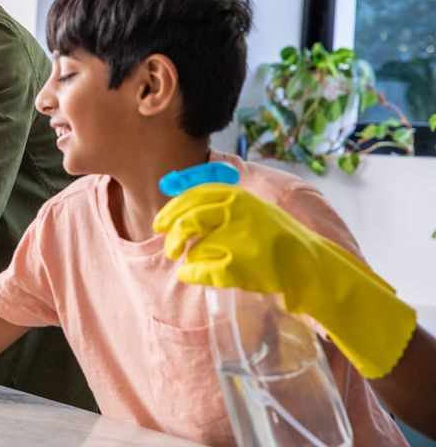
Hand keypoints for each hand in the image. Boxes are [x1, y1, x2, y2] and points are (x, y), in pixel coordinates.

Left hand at [153, 183, 415, 378]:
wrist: (313, 266)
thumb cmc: (279, 239)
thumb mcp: (253, 210)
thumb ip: (223, 204)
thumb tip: (184, 198)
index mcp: (238, 197)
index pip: (193, 197)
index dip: (172, 210)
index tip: (159, 223)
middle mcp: (236, 212)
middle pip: (187, 221)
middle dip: (173, 236)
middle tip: (170, 249)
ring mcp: (238, 238)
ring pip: (195, 248)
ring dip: (187, 257)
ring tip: (185, 263)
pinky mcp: (240, 265)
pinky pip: (203, 270)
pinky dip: (192, 274)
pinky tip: (190, 276)